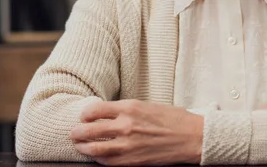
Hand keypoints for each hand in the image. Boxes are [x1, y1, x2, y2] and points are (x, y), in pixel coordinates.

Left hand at [70, 99, 203, 165]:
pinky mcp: (133, 161)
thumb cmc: (174, 119)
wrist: (192, 137)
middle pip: (90, 129)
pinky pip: (108, 162)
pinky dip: (99, 160)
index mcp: (130, 107)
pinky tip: (97, 157)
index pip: (96, 110)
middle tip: (74, 132)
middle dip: (78, 131)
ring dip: (84, 147)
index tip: (83, 116)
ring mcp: (128, 145)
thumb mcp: (148, 106)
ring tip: (80, 146)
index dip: (85, 114)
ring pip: (95, 148)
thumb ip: (127, 110)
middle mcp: (126, 125)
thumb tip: (108, 114)